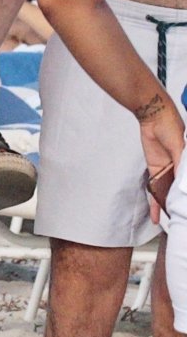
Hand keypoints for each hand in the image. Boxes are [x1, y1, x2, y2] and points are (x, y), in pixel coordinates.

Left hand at [139, 101, 185, 221]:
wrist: (152, 116)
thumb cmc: (171, 126)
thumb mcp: (180, 147)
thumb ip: (181, 166)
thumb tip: (182, 182)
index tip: (186, 206)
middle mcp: (180, 167)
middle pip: (179, 188)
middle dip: (179, 203)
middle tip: (179, 218)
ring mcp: (167, 169)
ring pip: (168, 190)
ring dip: (166, 204)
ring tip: (168, 221)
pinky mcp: (155, 169)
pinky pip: (155, 187)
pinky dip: (154, 199)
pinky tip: (156, 212)